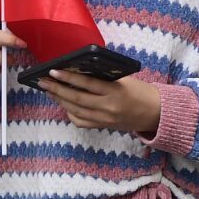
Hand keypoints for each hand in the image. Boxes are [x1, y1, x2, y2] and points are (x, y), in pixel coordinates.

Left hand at [41, 69, 162, 132]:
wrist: (155, 113)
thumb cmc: (141, 91)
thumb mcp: (124, 80)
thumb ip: (104, 78)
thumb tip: (79, 72)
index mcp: (115, 91)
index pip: (87, 84)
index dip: (68, 78)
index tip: (54, 71)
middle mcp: (108, 107)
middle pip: (77, 99)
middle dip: (57, 89)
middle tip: (43, 82)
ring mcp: (105, 119)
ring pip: (76, 110)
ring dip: (60, 100)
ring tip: (49, 91)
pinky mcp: (103, 126)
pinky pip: (81, 121)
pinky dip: (70, 112)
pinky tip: (64, 104)